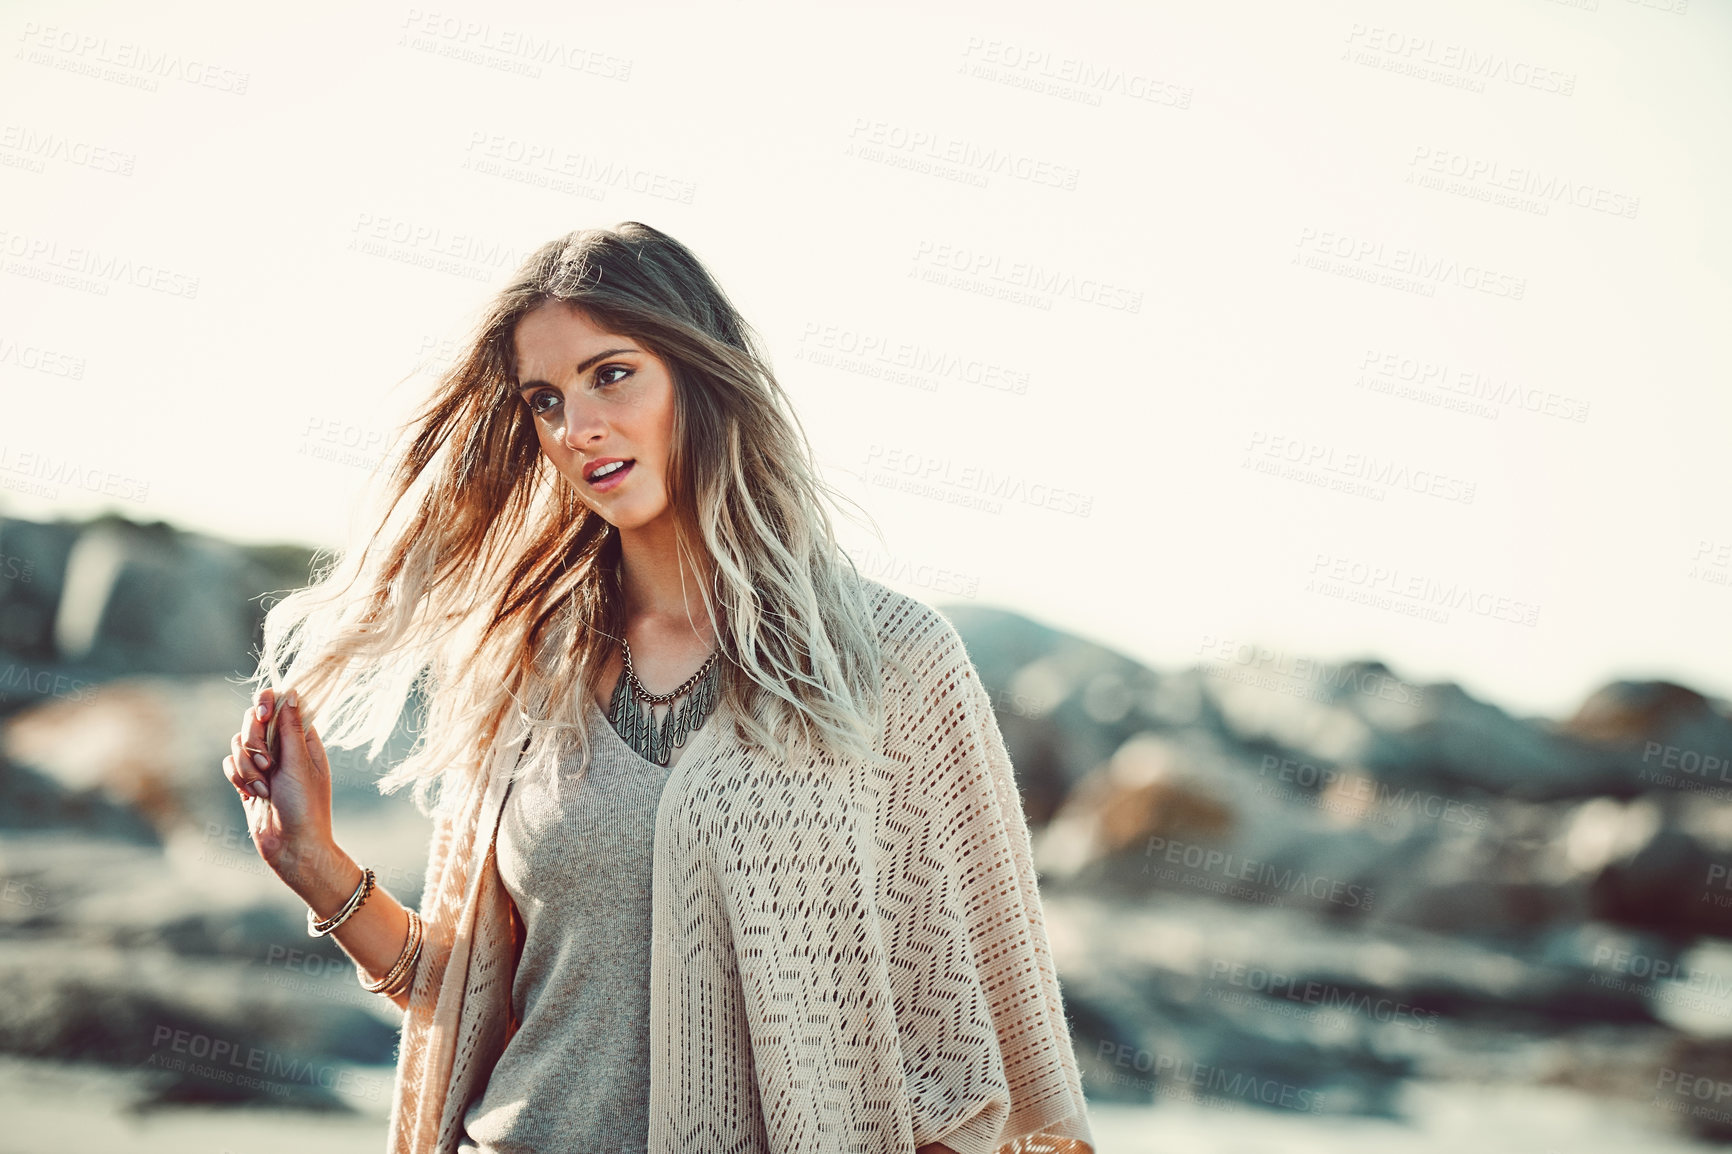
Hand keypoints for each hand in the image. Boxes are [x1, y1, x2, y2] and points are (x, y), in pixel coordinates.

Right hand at [222, 687, 339, 891]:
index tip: (263, 712)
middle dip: (253, 741)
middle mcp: (282, 747)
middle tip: (267, 765)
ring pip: (238, 744)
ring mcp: (263, 764)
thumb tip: (291, 692)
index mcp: (303, 739)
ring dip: (246, 766)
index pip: (282, 704)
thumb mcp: (299, 764)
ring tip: (265, 788)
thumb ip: (291, 729)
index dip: (268, 702)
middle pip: (253, 720)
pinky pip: (230, 764)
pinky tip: (253, 795)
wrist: (293, 848)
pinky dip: (238, 778)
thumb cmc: (306, 807)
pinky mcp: (247, 781)